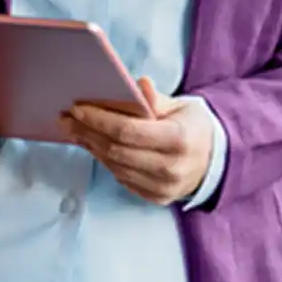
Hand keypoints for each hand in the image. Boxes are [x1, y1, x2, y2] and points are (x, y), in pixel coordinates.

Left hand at [62, 77, 213, 205]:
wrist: (215, 160)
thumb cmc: (193, 127)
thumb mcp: (182, 106)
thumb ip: (156, 99)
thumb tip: (138, 84)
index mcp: (178, 139)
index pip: (128, 131)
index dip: (99, 120)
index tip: (77, 108)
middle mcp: (170, 167)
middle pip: (116, 150)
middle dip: (87, 132)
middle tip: (66, 118)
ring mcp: (163, 187)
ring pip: (115, 166)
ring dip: (91, 147)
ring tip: (75, 130)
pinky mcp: (156, 198)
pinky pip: (122, 178)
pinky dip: (105, 160)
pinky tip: (93, 146)